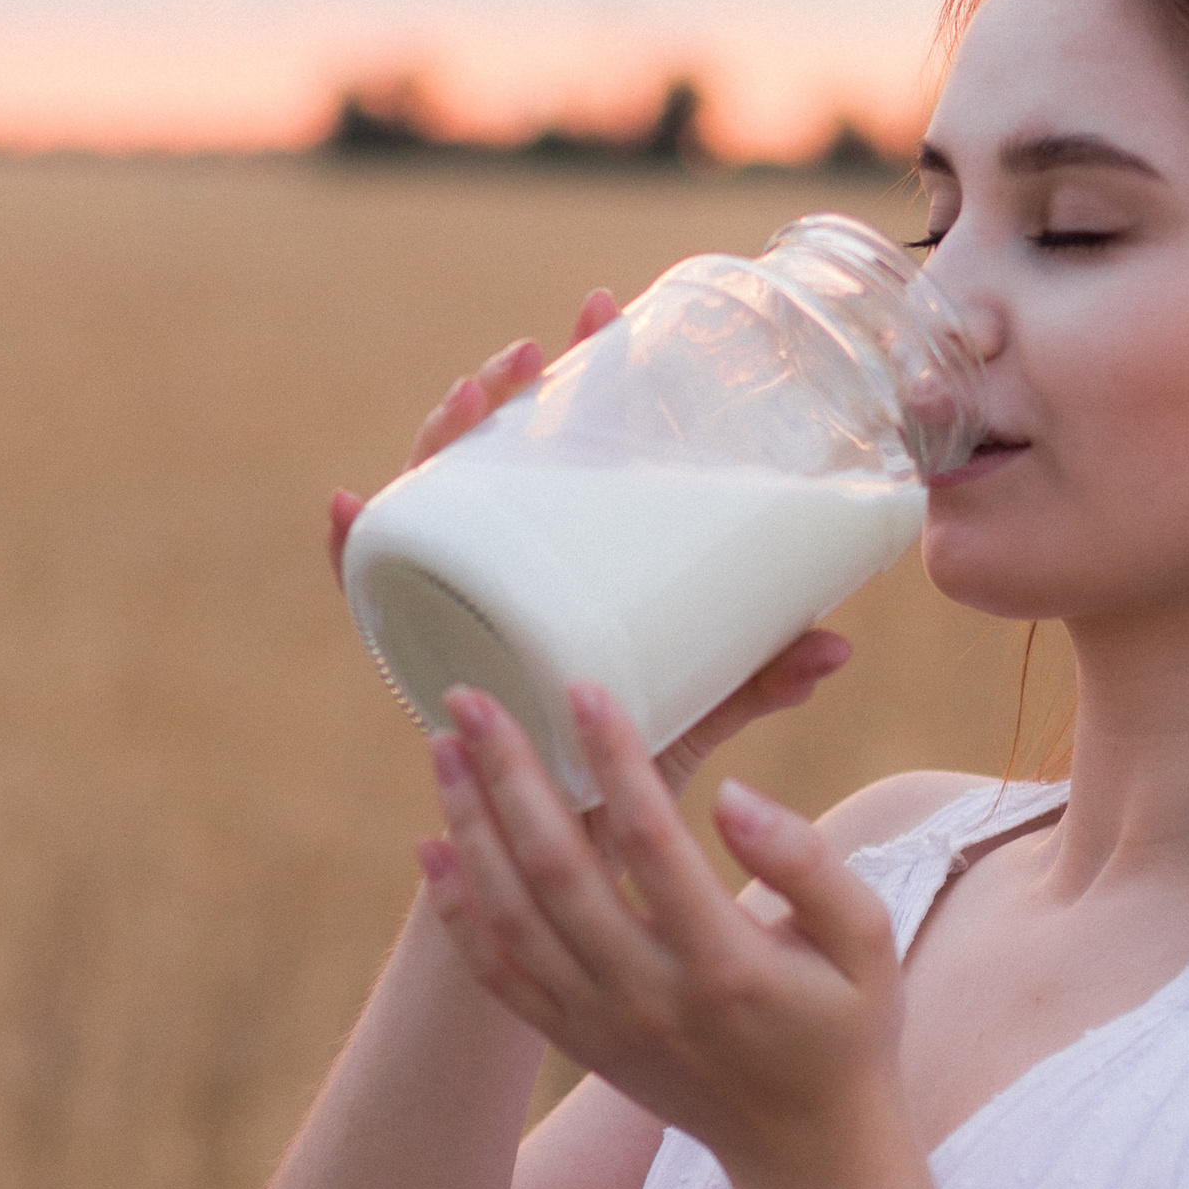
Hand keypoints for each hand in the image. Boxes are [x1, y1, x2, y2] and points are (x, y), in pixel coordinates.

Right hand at [326, 290, 852, 787]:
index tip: (606, 311)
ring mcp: (457, 608)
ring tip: (467, 397)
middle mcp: (505, 574)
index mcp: (568, 566)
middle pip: (495, 458)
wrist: (560, 877)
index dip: (580, 377)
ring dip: (437, 441)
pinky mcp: (419, 661)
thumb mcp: (694, 714)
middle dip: (508, 391)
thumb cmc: (622, 782)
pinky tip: (347, 506)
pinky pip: (370, 599)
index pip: (568, 450)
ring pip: (432, 504)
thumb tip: (841, 644)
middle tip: (536, 350)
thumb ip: (756, 681)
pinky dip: (348, 552)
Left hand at [416, 680, 906, 1188]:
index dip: (616, 761)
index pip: (654, 843)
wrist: (805, 1151)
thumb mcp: (869, 941)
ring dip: (469, 827)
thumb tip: (733, 795)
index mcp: (725, 964)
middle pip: (558, 872)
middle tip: (473, 697)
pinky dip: (457, 911)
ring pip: (511, 918)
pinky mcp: (576, 1043)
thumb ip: (809, 863)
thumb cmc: (846, 1027)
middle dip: (509, 776)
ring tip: (443, 747)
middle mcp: (649, 998)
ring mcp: (601, 1026)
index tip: (584, 687)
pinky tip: (431, 848)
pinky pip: (498, 975)